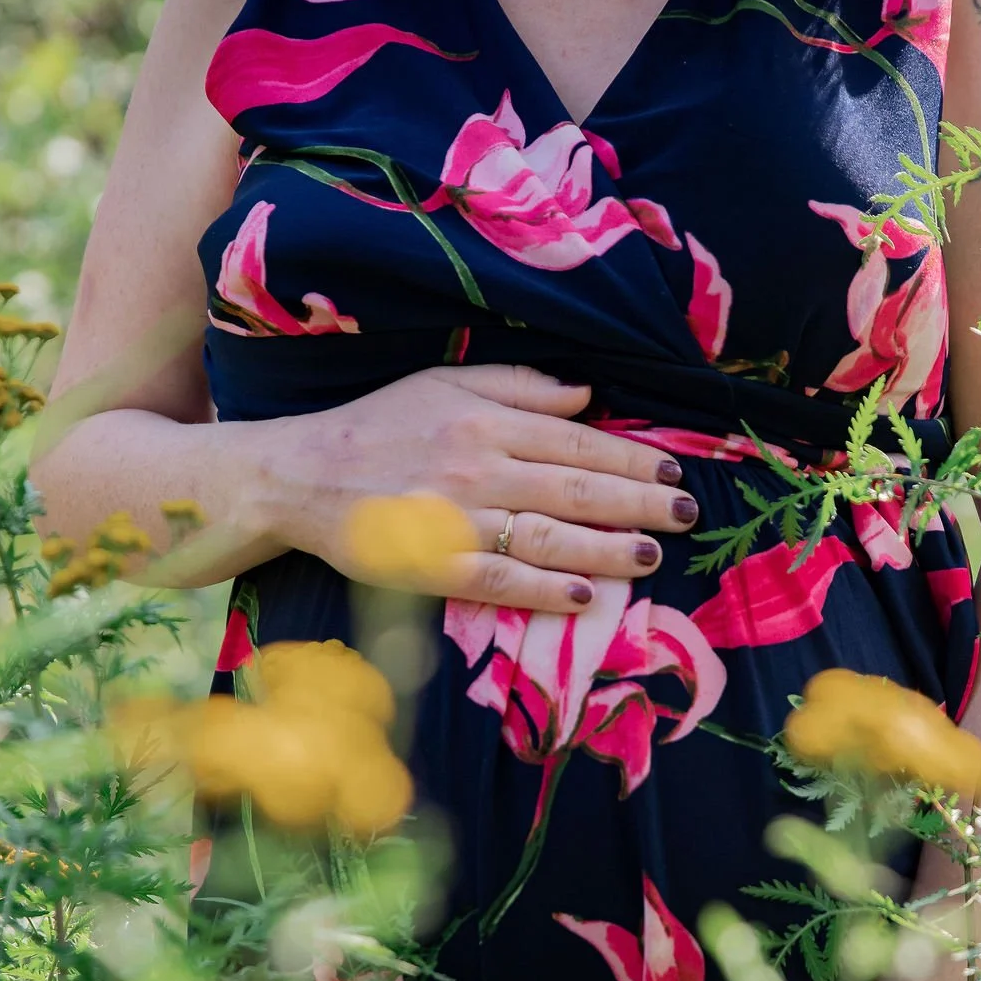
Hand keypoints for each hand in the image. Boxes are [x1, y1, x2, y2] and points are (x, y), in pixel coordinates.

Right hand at [229, 364, 696, 613]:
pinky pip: (499, 581)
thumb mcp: (443, 383)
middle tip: (685, 513)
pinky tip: (585, 597)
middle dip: (638, 502)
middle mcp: (476, 467)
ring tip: (653, 556)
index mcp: (483, 421)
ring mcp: (454, 519)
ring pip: (547, 535)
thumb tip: (587, 395)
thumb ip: (517, 386)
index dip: (629, 456)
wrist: (295, 474)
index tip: (671, 469)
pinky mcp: (431, 566)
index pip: (575, 440)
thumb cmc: (375, 425)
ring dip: (607, 548)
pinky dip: (544, 591)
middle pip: (574, 486)